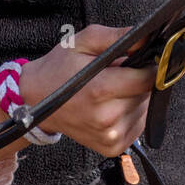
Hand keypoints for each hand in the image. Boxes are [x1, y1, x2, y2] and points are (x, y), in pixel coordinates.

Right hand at [19, 25, 155, 156]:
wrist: (36, 99)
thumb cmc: (60, 68)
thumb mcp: (85, 41)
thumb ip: (118, 37)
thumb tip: (147, 36)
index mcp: (100, 90)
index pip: (146, 79)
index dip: (148, 66)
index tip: (140, 61)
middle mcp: (106, 117)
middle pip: (146, 95)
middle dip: (138, 81)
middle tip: (118, 74)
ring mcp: (109, 136)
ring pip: (144, 111)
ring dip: (135, 98)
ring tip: (112, 90)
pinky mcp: (111, 148)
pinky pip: (137, 127)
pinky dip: (131, 114)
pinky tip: (113, 105)